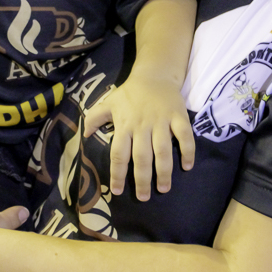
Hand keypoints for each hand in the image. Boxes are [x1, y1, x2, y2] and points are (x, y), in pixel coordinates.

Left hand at [84, 72, 194, 199]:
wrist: (155, 74)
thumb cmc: (130, 93)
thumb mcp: (109, 102)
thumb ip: (94, 117)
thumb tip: (83, 134)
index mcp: (124, 125)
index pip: (119, 154)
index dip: (117, 174)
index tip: (117, 190)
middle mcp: (142, 126)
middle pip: (141, 157)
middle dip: (142, 180)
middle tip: (143, 197)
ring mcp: (162, 121)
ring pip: (163, 150)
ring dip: (164, 171)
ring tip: (164, 188)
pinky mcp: (179, 116)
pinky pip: (185, 136)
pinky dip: (188, 151)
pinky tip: (187, 166)